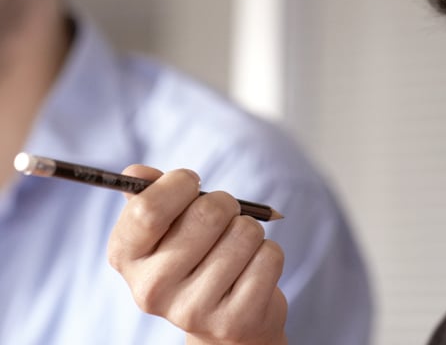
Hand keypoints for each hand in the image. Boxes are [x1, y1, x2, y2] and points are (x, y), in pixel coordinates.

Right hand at [107, 165, 286, 344]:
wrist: (223, 322)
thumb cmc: (194, 256)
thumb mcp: (167, 226)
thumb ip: (150, 195)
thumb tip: (135, 173)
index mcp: (127, 257)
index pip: (147, 209)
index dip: (179, 183)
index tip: (192, 184)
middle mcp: (151, 289)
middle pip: (208, 212)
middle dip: (226, 204)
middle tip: (222, 220)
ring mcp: (191, 311)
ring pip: (244, 231)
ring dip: (250, 230)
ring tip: (236, 250)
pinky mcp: (233, 322)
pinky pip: (269, 257)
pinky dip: (268, 254)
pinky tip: (250, 272)